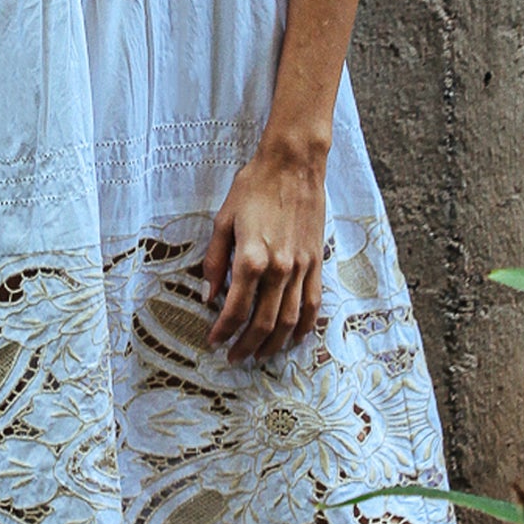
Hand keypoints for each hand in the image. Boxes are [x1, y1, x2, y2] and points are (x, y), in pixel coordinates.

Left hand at [202, 137, 327, 360]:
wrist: (293, 165)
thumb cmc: (254, 187)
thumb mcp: (223, 221)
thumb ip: (215, 262)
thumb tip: (207, 295)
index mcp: (251, 258)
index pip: (235, 309)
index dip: (223, 330)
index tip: (214, 340)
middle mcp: (279, 269)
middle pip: (264, 323)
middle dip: (247, 345)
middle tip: (234, 358)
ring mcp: (302, 268)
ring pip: (290, 320)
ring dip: (275, 344)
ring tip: (261, 356)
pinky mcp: (316, 263)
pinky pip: (314, 303)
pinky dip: (306, 326)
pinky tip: (296, 338)